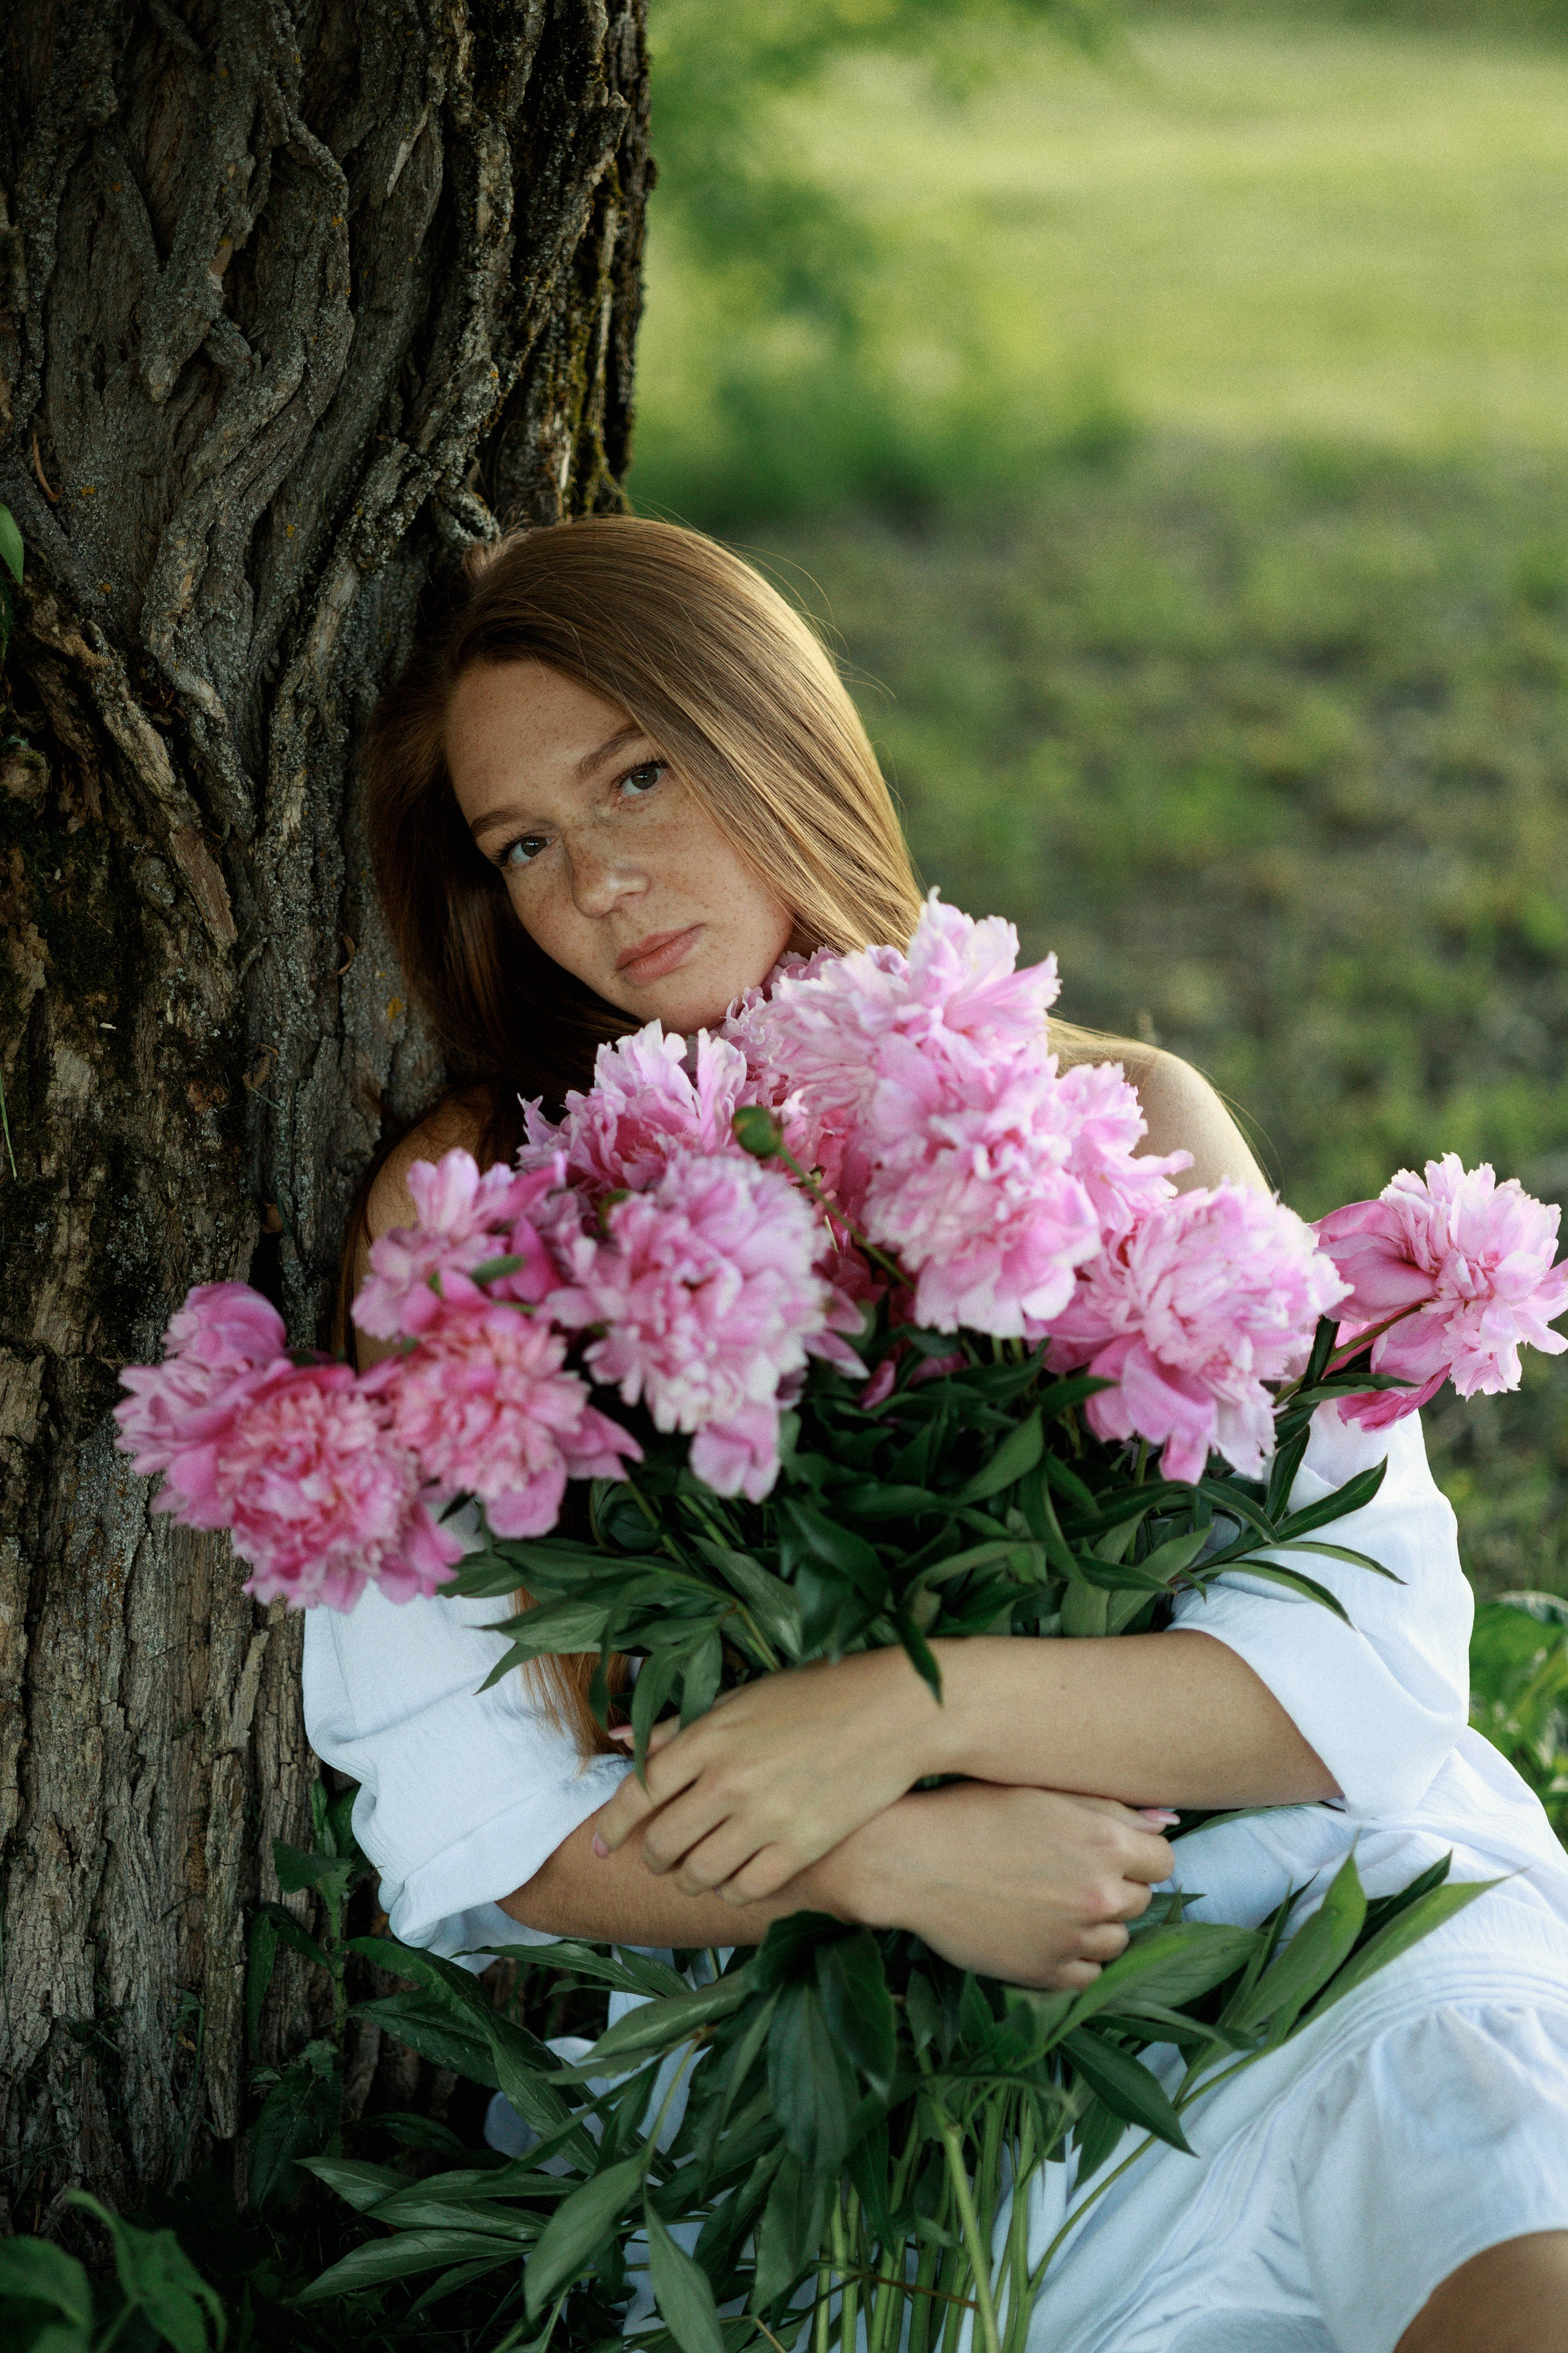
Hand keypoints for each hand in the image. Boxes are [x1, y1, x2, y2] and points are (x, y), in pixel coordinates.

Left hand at [594, 1650, 939, 1901]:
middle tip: (658, 1859)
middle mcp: (728, 1780)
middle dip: (651, 1857)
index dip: (613, 1825)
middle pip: (662, 1841)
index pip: (638, 1792)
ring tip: (695, 1872)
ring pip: (699, 1873)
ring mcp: (765, 1816)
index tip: (603, 1845)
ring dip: (688, 1879)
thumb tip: (618, 1738)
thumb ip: (680, 1724)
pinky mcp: (801, 1846)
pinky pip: (745, 1888)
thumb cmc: (814, 1695)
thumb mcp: (742, 1696)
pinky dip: (731, 1890)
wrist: (892, 1711)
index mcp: (709, 1736)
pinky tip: (736, 1878)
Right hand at [813, 1783, 1174, 1989]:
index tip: (1106, 1850)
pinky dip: (1073, 1957)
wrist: (909, 1861)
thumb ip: (1112, 1808)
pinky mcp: (1045, 1973)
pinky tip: (1042, 1931)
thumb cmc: (972, 1812)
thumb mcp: (1045, 1793)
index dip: (1137, 1853)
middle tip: (1066, 1870)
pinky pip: (1087, 1975)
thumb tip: (1168, 1822)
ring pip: (1117, 1940)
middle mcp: (1098, 1896)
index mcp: (1105, 1844)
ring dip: (1096, 1924)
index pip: (1162, 1860)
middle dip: (1115, 1886)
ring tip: (1051, 1900)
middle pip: (1140, 1901)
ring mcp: (1073, 1939)